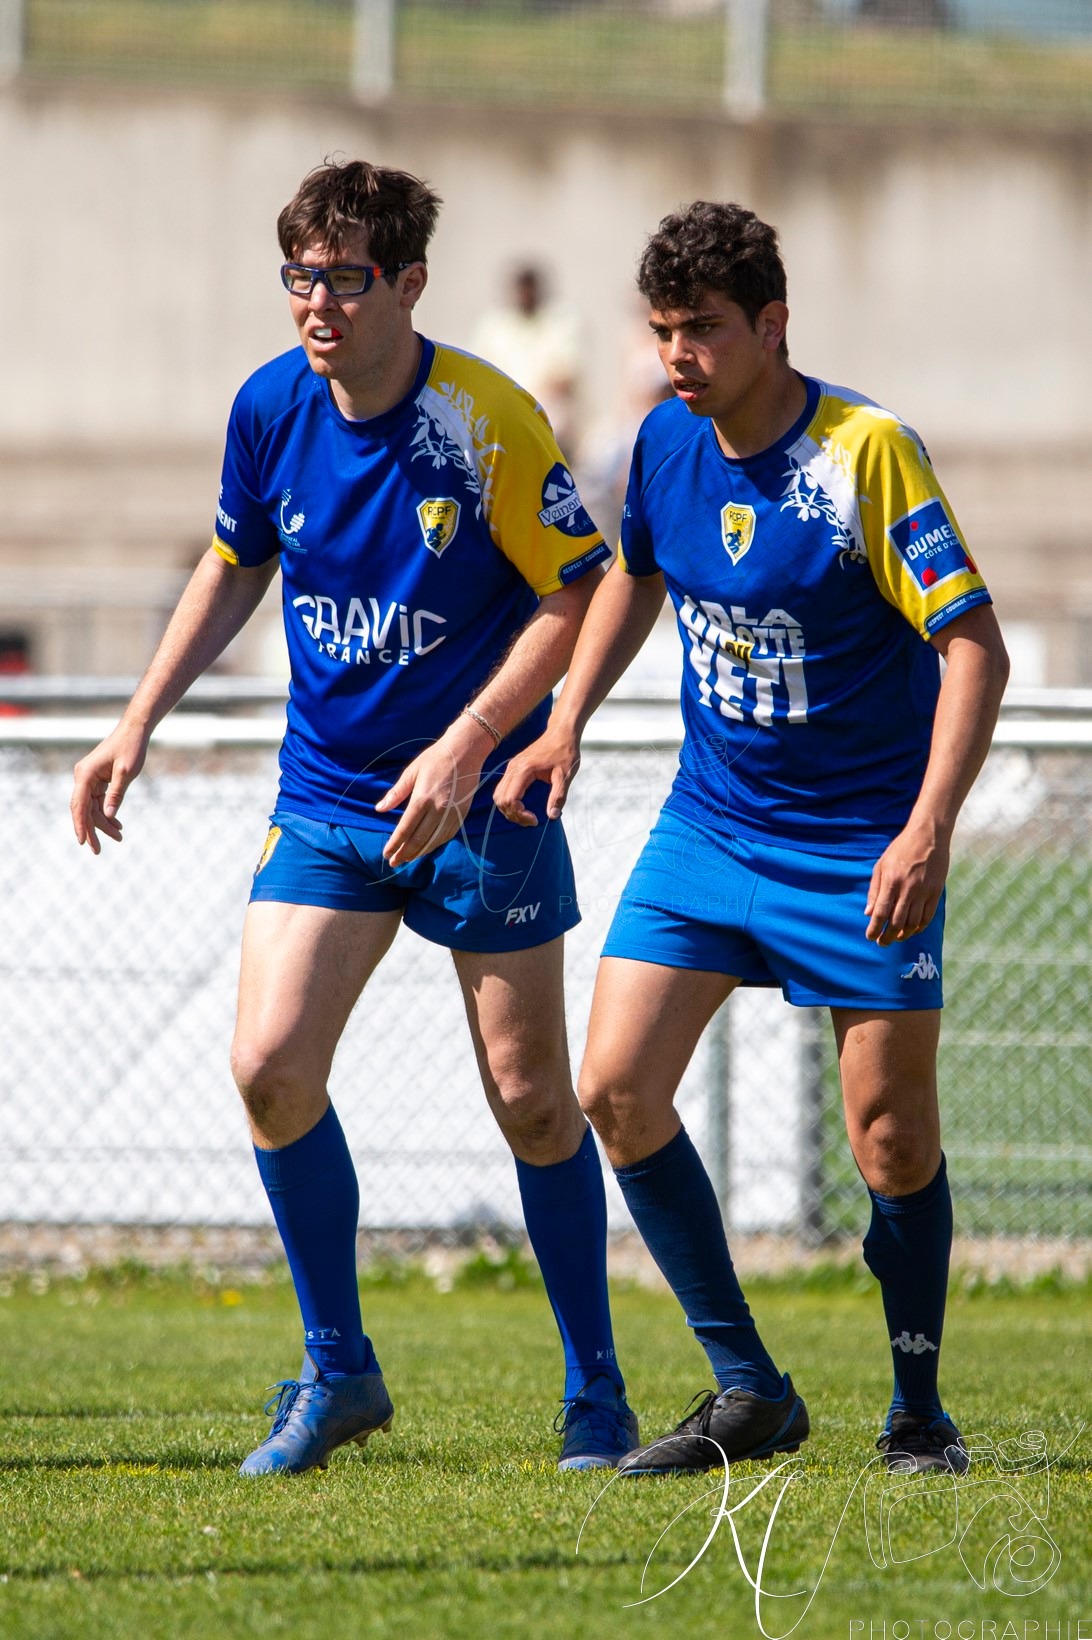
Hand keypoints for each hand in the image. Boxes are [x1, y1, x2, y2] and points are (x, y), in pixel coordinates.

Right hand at [70, 719, 150, 853]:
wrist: (135, 730)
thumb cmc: (130, 748)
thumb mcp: (126, 773)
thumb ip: (117, 794)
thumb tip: (109, 815)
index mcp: (84, 774)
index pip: (78, 805)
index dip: (80, 825)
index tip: (82, 842)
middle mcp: (83, 777)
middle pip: (84, 809)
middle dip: (92, 830)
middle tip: (98, 851)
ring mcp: (90, 779)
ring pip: (92, 807)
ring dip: (103, 823)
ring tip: (119, 837)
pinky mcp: (98, 780)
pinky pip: (99, 801)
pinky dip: (107, 812)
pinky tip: (117, 824)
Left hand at [376, 719, 489, 866]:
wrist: (465, 752)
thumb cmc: (435, 759)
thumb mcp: (411, 772)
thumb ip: (396, 793)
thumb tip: (379, 809)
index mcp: (422, 798)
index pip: (405, 829)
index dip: (395, 844)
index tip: (386, 854)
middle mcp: (438, 809)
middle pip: (419, 839)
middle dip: (405, 853)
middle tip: (394, 863)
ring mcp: (451, 813)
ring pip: (433, 841)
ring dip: (419, 853)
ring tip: (408, 859)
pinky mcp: (461, 814)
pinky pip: (447, 835)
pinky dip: (435, 845)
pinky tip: (426, 849)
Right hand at [492, 726, 580, 826]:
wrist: (561, 732)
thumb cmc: (564, 752)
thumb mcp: (565, 776)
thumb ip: (558, 797)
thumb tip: (552, 816)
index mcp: (523, 770)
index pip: (510, 800)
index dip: (520, 814)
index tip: (536, 819)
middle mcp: (512, 769)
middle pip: (500, 800)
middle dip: (513, 815)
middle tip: (531, 820)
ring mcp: (511, 768)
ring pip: (498, 795)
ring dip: (509, 809)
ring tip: (527, 815)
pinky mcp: (513, 768)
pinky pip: (503, 789)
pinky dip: (509, 801)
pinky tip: (523, 806)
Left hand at [865, 819, 949, 944]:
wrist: (929, 836)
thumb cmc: (901, 849)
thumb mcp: (881, 865)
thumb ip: (875, 890)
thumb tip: (868, 913)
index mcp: (891, 882)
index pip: (881, 912)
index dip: (874, 928)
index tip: (870, 937)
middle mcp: (908, 889)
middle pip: (897, 922)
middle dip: (888, 937)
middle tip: (882, 943)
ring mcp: (924, 891)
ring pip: (913, 923)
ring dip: (903, 934)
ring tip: (896, 938)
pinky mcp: (936, 892)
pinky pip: (927, 916)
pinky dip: (919, 927)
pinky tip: (912, 931)